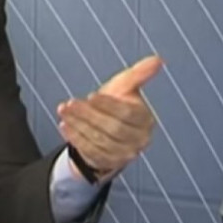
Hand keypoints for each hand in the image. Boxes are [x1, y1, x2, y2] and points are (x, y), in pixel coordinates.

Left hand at [56, 55, 162, 181]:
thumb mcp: (125, 86)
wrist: (104, 127)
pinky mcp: (109, 163)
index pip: (127, 114)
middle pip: (113, 128)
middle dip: (89, 115)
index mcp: (145, 119)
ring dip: (79, 125)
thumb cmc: (116, 104)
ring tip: (64, 111)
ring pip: (100, 140)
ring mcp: (125, 154)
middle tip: (70, 103)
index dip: (108, 105)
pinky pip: (91, 152)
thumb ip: (139, 74)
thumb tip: (158, 60)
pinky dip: (76, 138)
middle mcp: (139, 139)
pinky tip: (65, 125)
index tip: (91, 95)